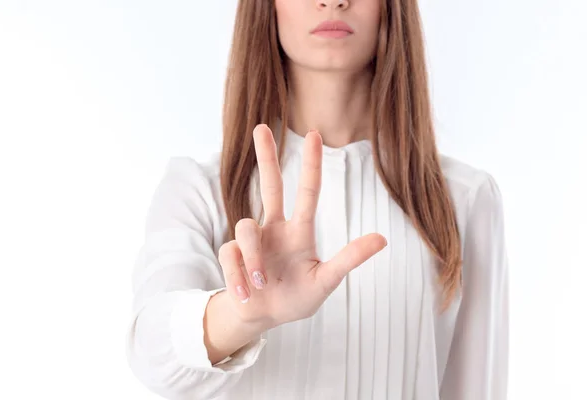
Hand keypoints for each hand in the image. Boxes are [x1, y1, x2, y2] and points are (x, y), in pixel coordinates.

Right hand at [218, 124, 386, 330]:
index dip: (311, 164)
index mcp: (298, 231)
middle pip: (270, 184)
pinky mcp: (231, 255)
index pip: (307, 192)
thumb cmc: (297, 297)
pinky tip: (247, 294)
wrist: (264, 317)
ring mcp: (251, 240)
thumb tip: (383, 237)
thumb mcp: (326, 280)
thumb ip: (349, 259)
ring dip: (253, 258)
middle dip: (265, 156)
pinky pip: (229, 255)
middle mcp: (274, 228)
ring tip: (262, 283)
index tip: (314, 134)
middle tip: (261, 127)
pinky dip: (238, 277)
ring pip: (246, 228)